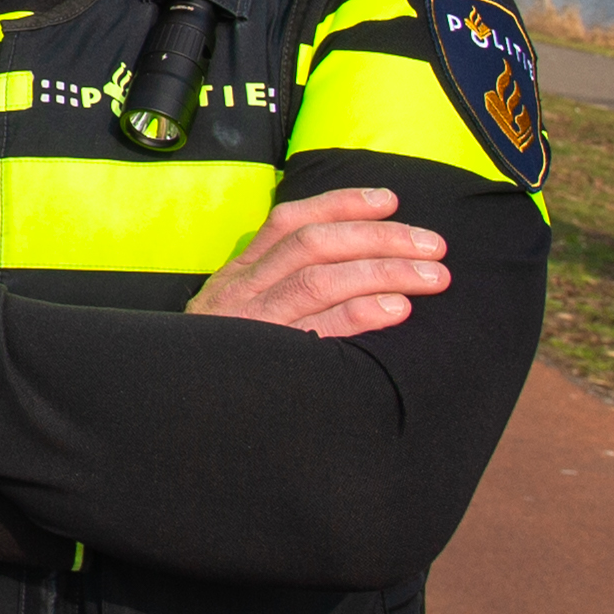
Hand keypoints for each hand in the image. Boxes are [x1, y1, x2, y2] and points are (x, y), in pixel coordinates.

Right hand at [190, 187, 446, 339]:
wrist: (181, 413)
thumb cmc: (226, 363)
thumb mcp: (236, 314)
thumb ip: (276, 286)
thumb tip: (348, 262)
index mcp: (239, 274)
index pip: (290, 222)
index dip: (341, 205)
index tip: (389, 200)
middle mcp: (243, 292)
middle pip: (315, 244)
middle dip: (381, 237)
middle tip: (433, 246)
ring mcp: (255, 325)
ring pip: (321, 280)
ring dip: (385, 272)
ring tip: (432, 277)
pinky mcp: (271, 361)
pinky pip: (321, 329)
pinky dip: (362, 313)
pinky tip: (398, 309)